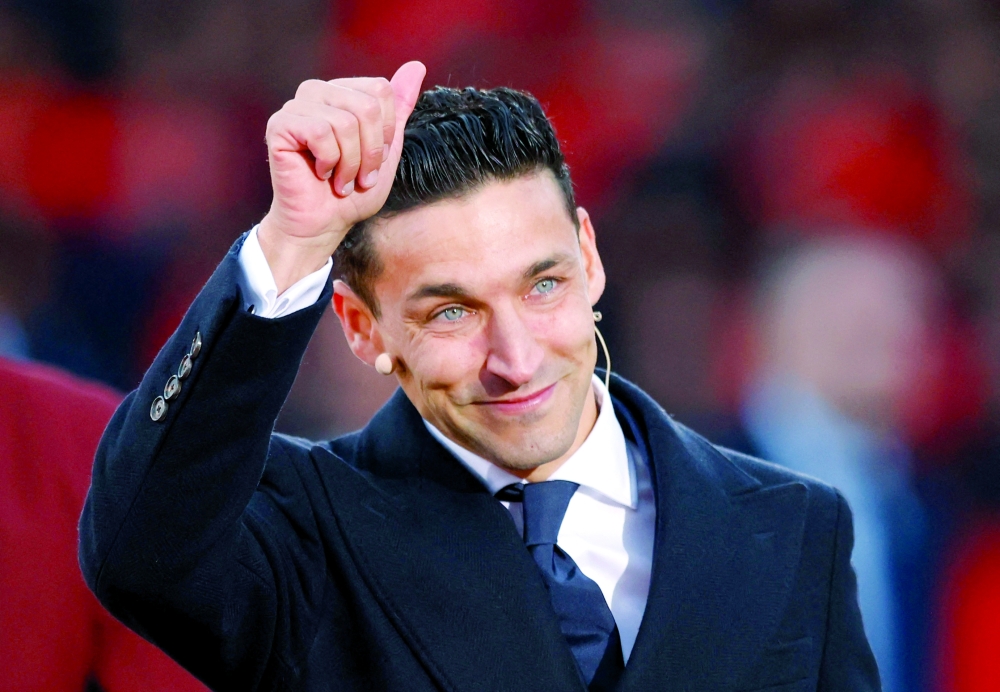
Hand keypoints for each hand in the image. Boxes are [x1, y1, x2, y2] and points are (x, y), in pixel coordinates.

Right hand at [258, 61, 426, 292]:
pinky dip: (329, 161)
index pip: (381, 90)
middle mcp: (318, 92)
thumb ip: (399, 109)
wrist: (323, 224)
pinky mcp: (280, 124)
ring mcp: (296, 106)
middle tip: (359, 176)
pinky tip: (320, 173)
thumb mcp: (387, 150)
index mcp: (343, 93)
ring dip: (350, 162)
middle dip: (370, 152)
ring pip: (345, 121)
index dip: (385, 133)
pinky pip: (320, 131)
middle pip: (367, 106)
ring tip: (340, 180)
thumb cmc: (352, 192)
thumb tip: (417, 66)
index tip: (374, 160)